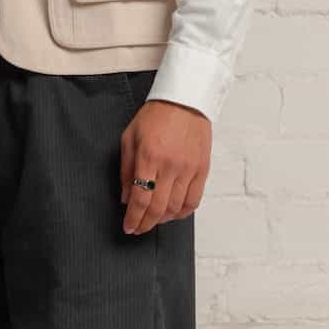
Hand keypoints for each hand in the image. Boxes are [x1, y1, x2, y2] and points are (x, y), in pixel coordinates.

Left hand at [120, 99, 209, 233]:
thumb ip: (125, 170)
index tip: (128, 227)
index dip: (133, 218)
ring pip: (176, 208)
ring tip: (153, 220)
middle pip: (158, 208)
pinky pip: (194, 200)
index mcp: (149, 157)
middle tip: (138, 228)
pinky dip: (182, 212)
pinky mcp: (202, 169)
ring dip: (162, 220)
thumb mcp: (130, 138)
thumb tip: (125, 198)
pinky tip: (172, 213)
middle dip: (146, 224)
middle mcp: (170, 166)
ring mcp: (189, 169)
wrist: (185, 100)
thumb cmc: (155, 116)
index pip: (140, 199)